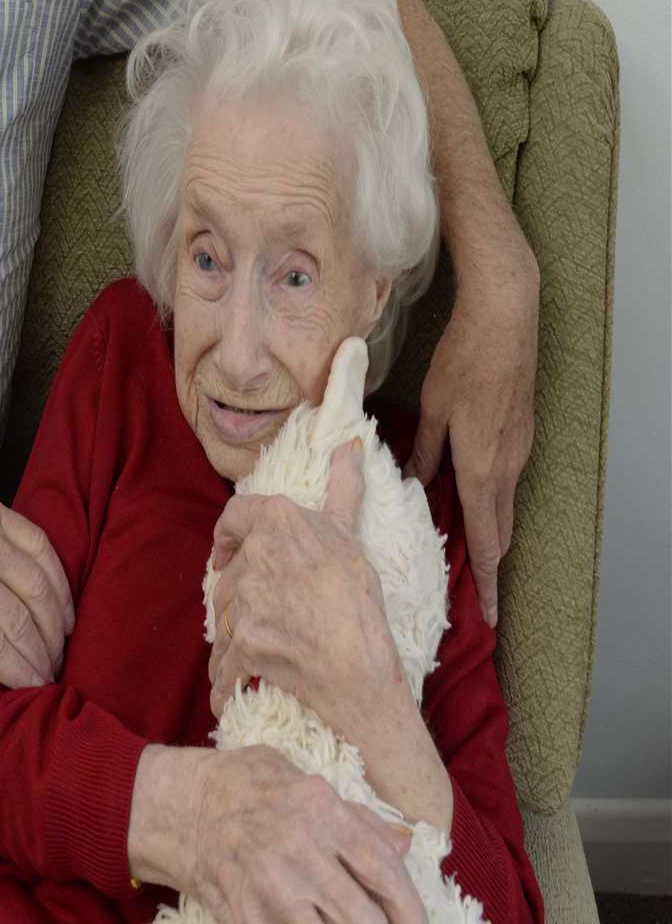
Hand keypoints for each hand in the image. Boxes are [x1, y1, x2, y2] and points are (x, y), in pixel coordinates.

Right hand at [190, 748, 424, 923]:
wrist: (179, 806)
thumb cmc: (244, 785)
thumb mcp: (301, 780)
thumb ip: (356, 817)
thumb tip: (403, 845)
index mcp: (320, 809)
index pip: (383, 870)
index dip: (410, 909)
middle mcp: (300, 849)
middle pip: (363, 917)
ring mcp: (271, 889)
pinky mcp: (246, 918)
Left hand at [209, 444, 397, 735]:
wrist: (361, 665)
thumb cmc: (359, 599)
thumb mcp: (350, 534)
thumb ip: (344, 488)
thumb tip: (351, 443)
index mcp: (278, 520)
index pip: (233, 516)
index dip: (225, 535)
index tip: (225, 553)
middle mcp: (256, 554)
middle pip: (229, 576)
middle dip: (238, 597)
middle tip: (256, 617)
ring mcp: (247, 599)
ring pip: (224, 619)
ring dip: (229, 641)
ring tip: (242, 658)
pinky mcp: (244, 641)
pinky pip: (224, 664)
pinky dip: (224, 682)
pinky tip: (227, 695)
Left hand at [406, 235, 538, 626]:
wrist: (505, 320)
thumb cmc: (463, 360)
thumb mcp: (434, 407)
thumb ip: (426, 450)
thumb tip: (416, 483)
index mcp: (481, 467)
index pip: (484, 540)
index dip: (486, 581)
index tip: (491, 616)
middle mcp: (506, 466)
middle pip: (499, 531)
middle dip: (489, 566)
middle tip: (476, 597)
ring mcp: (517, 449)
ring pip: (504, 505)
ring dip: (490, 533)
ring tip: (470, 557)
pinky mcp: (520, 432)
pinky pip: (507, 479)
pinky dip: (493, 501)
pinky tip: (475, 498)